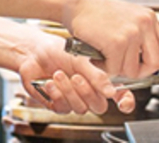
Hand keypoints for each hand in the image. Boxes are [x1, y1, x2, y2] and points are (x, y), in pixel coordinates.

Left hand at [15, 28, 136, 114]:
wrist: (33, 52)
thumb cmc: (58, 51)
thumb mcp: (80, 58)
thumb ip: (96, 75)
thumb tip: (111, 91)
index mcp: (99, 79)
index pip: (119, 95)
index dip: (125, 101)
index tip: (123, 102)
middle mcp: (89, 91)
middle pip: (99, 106)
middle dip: (86, 91)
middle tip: (76, 76)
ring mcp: (74, 99)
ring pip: (81, 108)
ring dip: (68, 91)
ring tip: (58, 74)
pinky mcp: (59, 104)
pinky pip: (63, 108)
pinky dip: (57, 94)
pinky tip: (50, 83)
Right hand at [62, 0, 158, 86]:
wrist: (76, 3)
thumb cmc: (96, 13)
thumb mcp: (127, 20)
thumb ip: (141, 37)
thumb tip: (150, 63)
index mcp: (149, 19)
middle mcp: (145, 24)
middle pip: (154, 64)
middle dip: (139, 71)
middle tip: (123, 65)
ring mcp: (132, 33)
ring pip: (132, 70)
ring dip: (116, 68)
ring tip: (105, 52)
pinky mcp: (117, 42)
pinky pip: (115, 69)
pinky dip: (104, 66)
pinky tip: (97, 53)